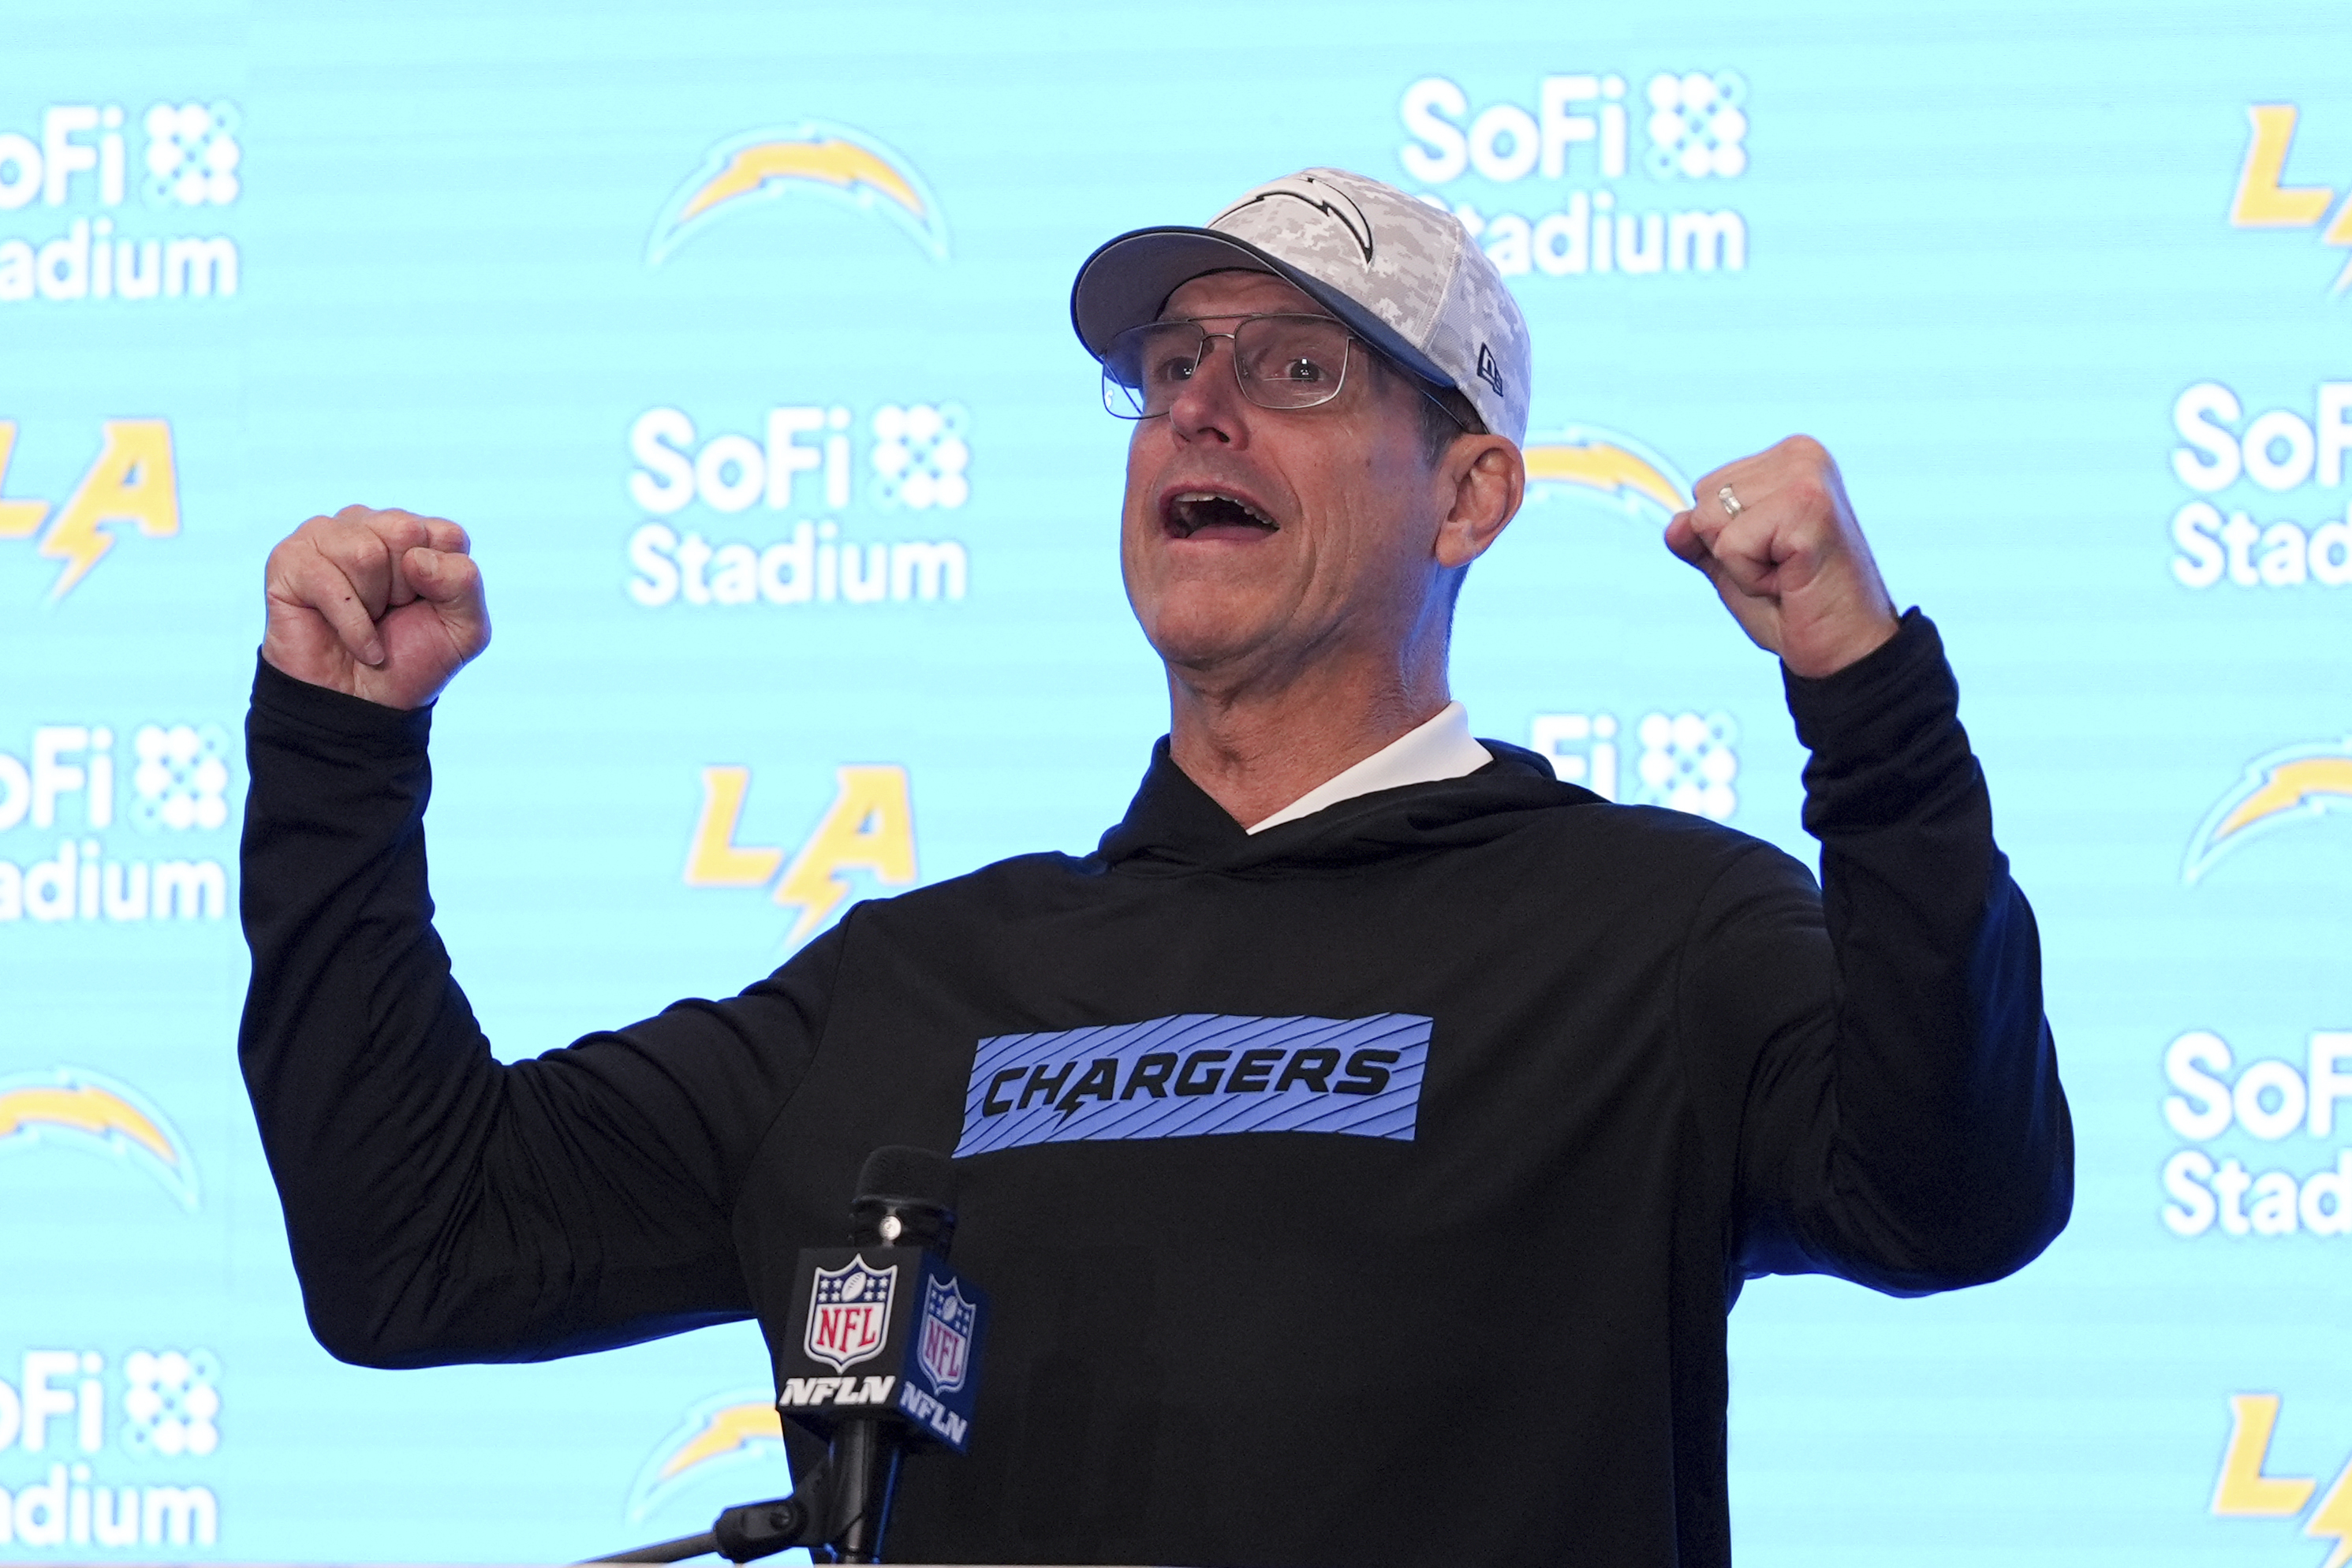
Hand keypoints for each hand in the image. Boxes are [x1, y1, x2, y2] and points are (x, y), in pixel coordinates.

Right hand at [262, 505, 489, 709]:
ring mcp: (325, 536)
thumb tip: (415, 557)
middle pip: (405, 531)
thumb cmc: (410, 661)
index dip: (443, 585)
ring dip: (373, 604)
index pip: (448, 535)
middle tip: (391, 613)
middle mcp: (370, 523)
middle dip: (406, 588)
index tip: (425, 607)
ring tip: (367, 620)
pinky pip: (329, 582)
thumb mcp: (465, 629)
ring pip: (365, 552)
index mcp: (416, 533)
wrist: (363, 706)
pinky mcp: (289, 559)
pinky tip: (356, 644)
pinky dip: (352, 626)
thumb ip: (464, 583)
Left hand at [1663, 435, 1898, 679]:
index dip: (1726, 541)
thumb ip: (1701, 541)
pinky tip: (1792, 581)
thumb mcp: (1734, 568)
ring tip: (1788, 574)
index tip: (1776, 559)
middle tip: (1783, 570)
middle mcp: (1801, 455)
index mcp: (1788, 459)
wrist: (1846, 650)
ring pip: (1710, 520)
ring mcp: (1807, 475)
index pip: (1704, 490)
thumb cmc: (1797, 608)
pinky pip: (1730, 545)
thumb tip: (1674, 526)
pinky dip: (1750, 578)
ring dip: (1741, 565)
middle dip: (1731, 551)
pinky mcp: (1808, 505)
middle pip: (1703, 500)